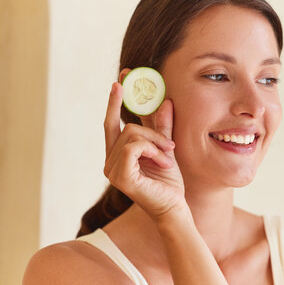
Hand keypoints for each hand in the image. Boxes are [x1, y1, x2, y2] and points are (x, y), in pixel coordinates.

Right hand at [103, 81, 186, 221]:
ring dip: (156, 143)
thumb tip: (164, 101)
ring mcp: (111, 169)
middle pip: (127, 126)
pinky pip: (133, 148)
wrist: (174, 206)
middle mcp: (109, 160)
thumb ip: (162, 127)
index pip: (112, 122)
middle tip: (169, 144)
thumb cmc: (168, 182)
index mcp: (117, 154)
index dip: (115, 100)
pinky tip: (163, 164)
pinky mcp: (119, 176)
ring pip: (132, 135)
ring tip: (167, 159)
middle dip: (152, 132)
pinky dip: (152, 151)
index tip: (122, 78)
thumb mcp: (166, 148)